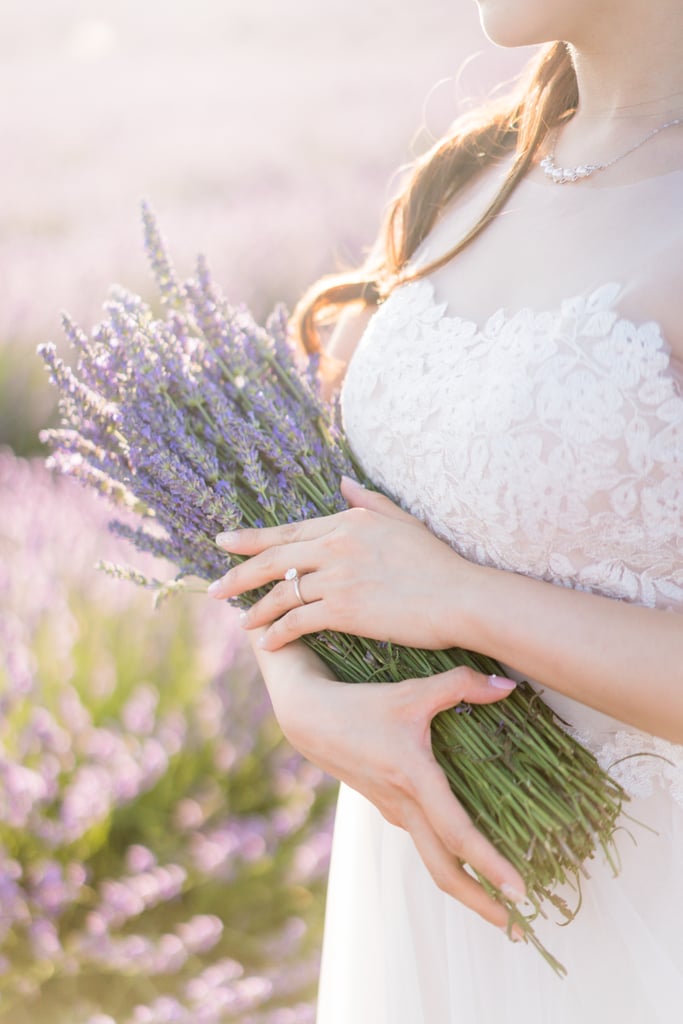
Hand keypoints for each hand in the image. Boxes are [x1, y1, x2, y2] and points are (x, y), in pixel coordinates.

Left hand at [209, 476, 474, 650]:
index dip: (252, 540)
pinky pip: (297, 620)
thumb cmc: (437, 561)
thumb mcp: (401, 520)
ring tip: (242, 623)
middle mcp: (336, 545)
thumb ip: (368, 501)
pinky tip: (267, 643)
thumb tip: (343, 482)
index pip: (288, 531)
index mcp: (347, 521)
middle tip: (214, 589)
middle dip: (239, 575)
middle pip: (274, 559)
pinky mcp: (343, 609)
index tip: (224, 543)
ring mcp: (338, 576)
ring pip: (281, 592)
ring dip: (256, 610)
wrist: (460, 596)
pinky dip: (278, 633)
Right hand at [252, 633, 525, 933]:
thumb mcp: (410, 690)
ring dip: (467, 886)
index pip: (457, 833)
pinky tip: (468, 856)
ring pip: (434, 860)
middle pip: (444, 871)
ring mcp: (395, 811)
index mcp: (413, 780)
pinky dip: (450, 858)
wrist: (307, 718)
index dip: (490, 864)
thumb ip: (460, 684)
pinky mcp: (389, 807)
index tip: (520, 890)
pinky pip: (424, 841)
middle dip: (481, 902)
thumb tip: (508, 686)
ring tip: (501, 901)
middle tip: (519, 929)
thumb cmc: (359, 703)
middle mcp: (404, 806)